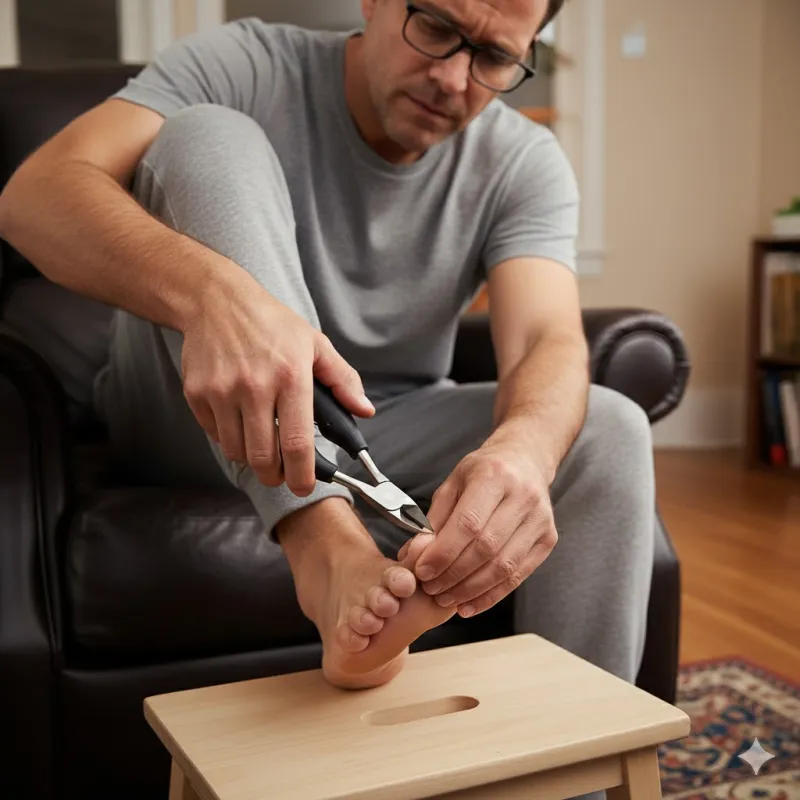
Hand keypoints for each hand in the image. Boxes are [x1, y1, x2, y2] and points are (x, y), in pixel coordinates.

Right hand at [180, 269, 373, 495]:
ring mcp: (222, 391)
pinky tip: (239, 420)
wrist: (216, 301)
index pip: (296, 443)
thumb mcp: (315, 344)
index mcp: (291, 377)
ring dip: (251, 457)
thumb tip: (364, 410)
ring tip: (260, 443)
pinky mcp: (197, 394)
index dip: (301, 475)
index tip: (304, 487)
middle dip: (275, 476)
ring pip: (237, 451)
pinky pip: (214, 434)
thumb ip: (343, 380)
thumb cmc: (271, 323)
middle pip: (263, 457)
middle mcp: (255, 387)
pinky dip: (228, 437)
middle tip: (281, 474)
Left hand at [402, 429, 557, 617]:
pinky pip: (518, 575)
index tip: (423, 571)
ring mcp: (540, 520)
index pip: (468, 523)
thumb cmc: (484, 471)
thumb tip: (413, 555)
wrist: (525, 461)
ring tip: (446, 598)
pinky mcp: (548, 539)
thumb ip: (434, 518)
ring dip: (471, 589)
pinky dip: (491, 595)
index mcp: (494, 476)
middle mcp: (523, 497)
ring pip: (504, 566)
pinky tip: (470, 604)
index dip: (444, 552)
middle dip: (454, 574)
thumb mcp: (453, 483)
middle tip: (431, 588)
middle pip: (486, 548)